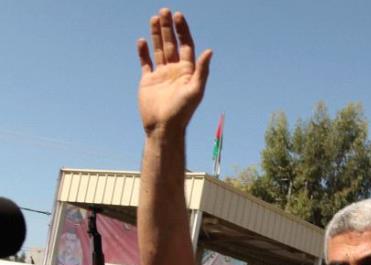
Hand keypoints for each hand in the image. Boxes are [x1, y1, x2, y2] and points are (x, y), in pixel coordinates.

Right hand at [136, 9, 211, 136]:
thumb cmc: (182, 112)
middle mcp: (175, 71)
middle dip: (168, 28)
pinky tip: (142, 40)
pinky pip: (145, 62)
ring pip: (159, 50)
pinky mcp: (148, 80)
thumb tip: (209, 51)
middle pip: (172, 44)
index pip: (186, 45)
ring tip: (154, 18)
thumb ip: (202, 70)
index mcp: (188, 71)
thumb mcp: (195, 90)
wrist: (164, 128)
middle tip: (164, 11)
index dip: (183, 31)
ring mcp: (161, 75)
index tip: (178, 16)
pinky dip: (143, 52)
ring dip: (157, 34)